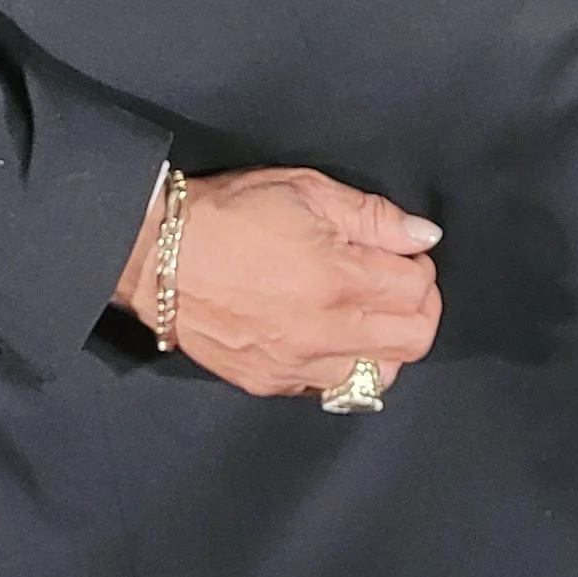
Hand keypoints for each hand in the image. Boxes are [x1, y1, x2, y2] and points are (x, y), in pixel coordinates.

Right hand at [117, 168, 440, 398]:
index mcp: (337, 279)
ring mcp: (296, 364)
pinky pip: (329, 386)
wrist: (155, 255)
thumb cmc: (226, 214)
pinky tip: (324, 333)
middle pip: (413, 340)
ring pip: (380, 375)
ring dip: (384, 343)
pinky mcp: (269, 383)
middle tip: (393, 283)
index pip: (418, 291)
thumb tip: (423, 237)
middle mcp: (323, 331)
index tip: (401, 255)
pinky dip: (341, 363)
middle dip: (417, 308)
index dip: (418, 267)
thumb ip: (372, 217)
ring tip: (361, 312)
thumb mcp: (304, 190)